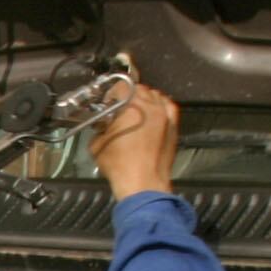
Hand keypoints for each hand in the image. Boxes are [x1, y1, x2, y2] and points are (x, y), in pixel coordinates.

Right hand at [92, 85, 181, 203]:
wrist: (143, 183)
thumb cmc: (121, 166)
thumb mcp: (97, 145)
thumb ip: (99, 129)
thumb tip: (102, 127)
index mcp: (131, 107)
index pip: (121, 87)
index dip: (111, 94)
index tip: (107, 103)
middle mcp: (151, 107)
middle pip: (139, 89)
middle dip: (128, 96)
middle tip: (119, 108)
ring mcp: (165, 116)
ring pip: (155, 95)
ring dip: (144, 99)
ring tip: (136, 111)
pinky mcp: (173, 127)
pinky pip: (169, 107)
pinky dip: (160, 106)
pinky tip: (153, 113)